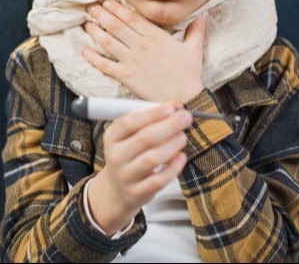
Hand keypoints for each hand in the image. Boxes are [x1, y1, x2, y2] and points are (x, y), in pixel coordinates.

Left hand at [83, 0, 207, 101]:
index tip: (106, 2)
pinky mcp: (126, 76)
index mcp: (156, 36)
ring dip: (95, 32)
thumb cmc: (189, 74)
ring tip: (86, 24)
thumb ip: (196, 29)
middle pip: (116, 26)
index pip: (132, 18)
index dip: (117, 8)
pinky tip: (85, 51)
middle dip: (101, 15)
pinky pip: (106, 65)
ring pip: (108, 42)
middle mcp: (141, 46)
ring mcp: (132, 61)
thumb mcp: (194, 48)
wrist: (183, 98)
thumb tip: (205, 13)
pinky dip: (94, 58)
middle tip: (90, 7)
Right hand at [87, 102, 191, 235]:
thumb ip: (152, 118)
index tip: (171, 108)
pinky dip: (173, 167)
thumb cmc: (130, 153)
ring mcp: (126, 176)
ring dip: (172, 145)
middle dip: (169, 126)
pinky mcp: (137, 193)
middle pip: (144, 138)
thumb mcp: (132, 134)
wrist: (117, 188)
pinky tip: (181, 156)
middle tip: (186, 117)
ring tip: (183, 137)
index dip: (151, 114)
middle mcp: (116, 156)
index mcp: (112, 137)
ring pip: (153, 158)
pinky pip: (159, 180)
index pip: (129, 122)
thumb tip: (176, 106)